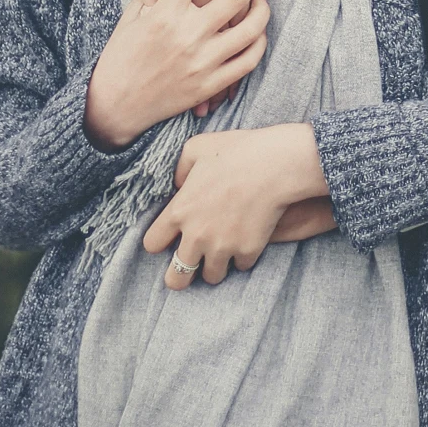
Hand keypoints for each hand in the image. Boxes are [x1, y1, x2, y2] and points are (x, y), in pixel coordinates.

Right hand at [84, 0, 268, 149]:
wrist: (112, 107)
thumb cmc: (119, 59)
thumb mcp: (131, 18)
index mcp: (163, 14)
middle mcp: (186, 36)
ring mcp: (202, 62)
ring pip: (250, 29)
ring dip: (261, 8)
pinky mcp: (209, 85)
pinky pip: (247, 61)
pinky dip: (257, 43)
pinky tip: (256, 31)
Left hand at [143, 123, 330, 286]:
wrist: (275, 164)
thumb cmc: (236, 151)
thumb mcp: (197, 148)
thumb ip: (180, 169)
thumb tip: (179, 185)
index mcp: (180, 212)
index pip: (152, 244)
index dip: (160, 242)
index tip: (171, 237)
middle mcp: (196, 236)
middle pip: (176, 278)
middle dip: (180, 275)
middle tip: (190, 265)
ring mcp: (223, 247)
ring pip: (212, 277)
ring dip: (216, 265)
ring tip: (223, 250)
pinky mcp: (248, 251)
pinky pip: (241, 266)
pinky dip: (244, 256)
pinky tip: (248, 239)